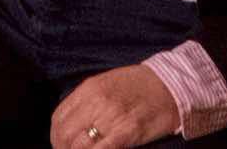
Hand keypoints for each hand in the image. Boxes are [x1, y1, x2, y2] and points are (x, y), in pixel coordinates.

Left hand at [49, 65, 180, 148]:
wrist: (171, 85)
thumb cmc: (139, 86)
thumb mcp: (106, 83)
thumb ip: (87, 101)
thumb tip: (71, 124)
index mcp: (89, 89)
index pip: (59, 118)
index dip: (56, 137)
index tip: (60, 145)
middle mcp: (96, 102)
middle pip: (65, 135)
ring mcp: (111, 118)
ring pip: (78, 147)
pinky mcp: (127, 133)